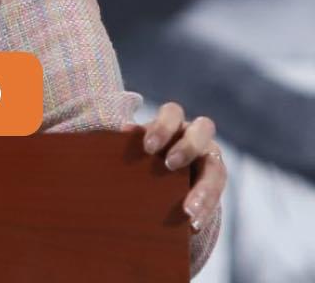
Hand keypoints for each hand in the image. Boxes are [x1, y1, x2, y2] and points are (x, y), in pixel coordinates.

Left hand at [126, 102, 225, 232]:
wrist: (158, 182)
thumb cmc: (142, 158)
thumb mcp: (138, 149)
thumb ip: (131, 142)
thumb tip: (122, 132)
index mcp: (173, 122)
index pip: (172, 113)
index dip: (162, 127)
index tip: (147, 148)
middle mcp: (196, 137)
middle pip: (204, 129)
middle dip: (187, 146)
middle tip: (169, 164)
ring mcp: (209, 160)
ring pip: (217, 169)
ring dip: (204, 190)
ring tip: (188, 212)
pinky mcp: (214, 184)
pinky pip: (216, 196)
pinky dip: (204, 211)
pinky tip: (193, 226)